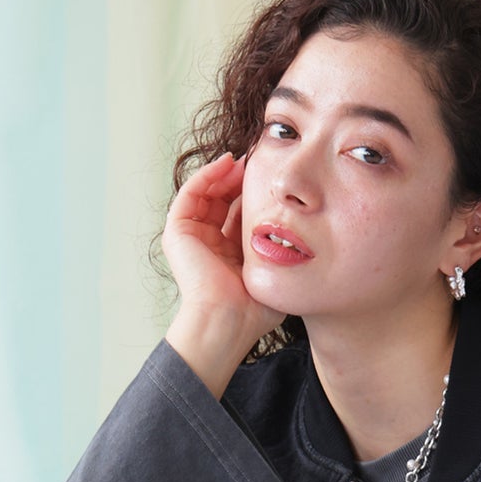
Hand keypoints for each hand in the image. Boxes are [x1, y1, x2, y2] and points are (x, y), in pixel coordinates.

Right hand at [161, 150, 283, 354]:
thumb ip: (280, 250)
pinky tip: (226, 164)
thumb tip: (303, 229)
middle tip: (258, 161)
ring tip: (244, 160)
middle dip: (239, 179)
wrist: (229, 320)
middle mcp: (208, 244)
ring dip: (224, 173)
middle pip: (221, 199)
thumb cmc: (255, 307)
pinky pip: (191, 193)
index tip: (272, 178)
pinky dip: (207, 175)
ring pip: (206, 192)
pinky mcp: (178, 233)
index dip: (253, 194)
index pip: (239, 213)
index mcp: (229, 254)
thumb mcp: (273, 270)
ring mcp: (191, 238)